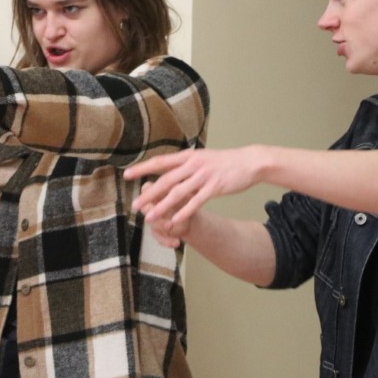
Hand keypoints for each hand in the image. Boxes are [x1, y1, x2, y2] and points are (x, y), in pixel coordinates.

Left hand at [124, 146, 261, 227]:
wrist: (249, 162)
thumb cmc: (224, 162)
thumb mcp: (202, 158)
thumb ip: (186, 164)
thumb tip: (169, 169)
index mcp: (188, 156)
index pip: (161, 162)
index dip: (143, 168)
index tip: (127, 174)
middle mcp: (193, 164)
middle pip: (166, 180)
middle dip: (149, 194)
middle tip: (135, 204)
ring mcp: (203, 176)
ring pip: (178, 193)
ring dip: (163, 206)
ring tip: (150, 217)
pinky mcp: (214, 187)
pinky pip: (196, 201)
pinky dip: (185, 212)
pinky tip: (175, 221)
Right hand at [135, 182, 190, 248]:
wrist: (190, 216)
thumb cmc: (187, 199)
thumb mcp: (186, 193)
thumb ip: (180, 191)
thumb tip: (179, 186)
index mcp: (157, 191)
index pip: (146, 189)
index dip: (148, 193)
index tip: (153, 196)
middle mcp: (151, 204)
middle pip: (145, 208)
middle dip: (153, 212)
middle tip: (160, 211)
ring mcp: (153, 219)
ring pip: (151, 223)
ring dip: (161, 226)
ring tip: (171, 227)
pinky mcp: (157, 231)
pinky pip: (158, 236)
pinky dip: (167, 240)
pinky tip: (176, 243)